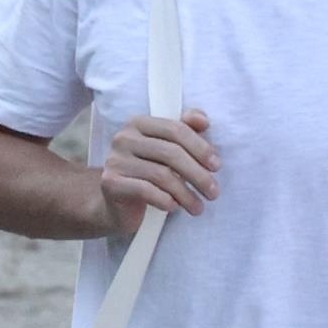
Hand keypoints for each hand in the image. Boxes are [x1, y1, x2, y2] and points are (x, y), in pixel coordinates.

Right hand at [99, 108, 218, 234]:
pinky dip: (165, 200)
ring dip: (186, 194)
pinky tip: (175, 208)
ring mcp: (115, 160)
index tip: (217, 166)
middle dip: (198, 174)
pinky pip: (146, 191)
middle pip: (171, 153)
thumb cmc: (149, 174)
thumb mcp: (169, 150)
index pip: (175, 129)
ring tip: (198, 208)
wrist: (117, 205)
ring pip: (161, 175)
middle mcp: (124, 137)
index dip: (200, 147)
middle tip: (213, 193)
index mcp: (139, 123)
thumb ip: (186, 131)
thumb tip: (203, 120)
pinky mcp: (111, 182)